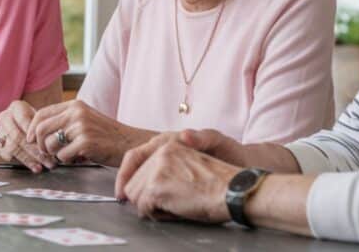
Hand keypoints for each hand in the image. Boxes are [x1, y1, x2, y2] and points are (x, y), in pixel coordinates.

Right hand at [0, 100, 56, 172]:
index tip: (46, 144)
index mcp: (16, 107)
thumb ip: (43, 127)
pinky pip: (8, 155)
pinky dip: (22, 162)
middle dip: (34, 150)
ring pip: (12, 147)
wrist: (19, 122)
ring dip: (29, 159)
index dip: (34, 133)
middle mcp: (5, 117)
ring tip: (42, 166)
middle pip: (17, 136)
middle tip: (48, 160)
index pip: (24, 120)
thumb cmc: (34, 120)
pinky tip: (34, 167)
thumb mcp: (40, 117)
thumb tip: (54, 141)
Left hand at [26, 100, 145, 166]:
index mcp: (74, 105)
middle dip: (39, 144)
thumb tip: (36, 130)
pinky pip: (63, 156)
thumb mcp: (85, 119)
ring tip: (70, 155)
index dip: (31, 128)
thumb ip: (64, 120)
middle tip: (48, 153)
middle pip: (41, 129)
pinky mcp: (86, 142)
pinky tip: (79, 158)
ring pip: (50, 144)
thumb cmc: (105, 135)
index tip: (30, 140)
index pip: (42, 114)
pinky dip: (68, 161)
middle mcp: (76, 113)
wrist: (129, 143)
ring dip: (56, 154)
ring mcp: (81, 127)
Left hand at [116, 133, 239, 222]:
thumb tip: (140, 186)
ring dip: (152, 207)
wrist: (236, 189)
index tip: (122, 194)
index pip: (133, 158)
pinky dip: (159, 215)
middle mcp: (160, 151)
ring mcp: (157, 167)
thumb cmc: (219, 182)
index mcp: (167, 143)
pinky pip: (144, 207)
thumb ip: (164, 167)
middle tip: (166, 205)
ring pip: (136, 196)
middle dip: (144, 198)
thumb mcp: (188, 163)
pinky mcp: (157, 185)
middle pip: (132, 181)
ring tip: (175, 207)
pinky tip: (178, 210)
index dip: (125, 178)